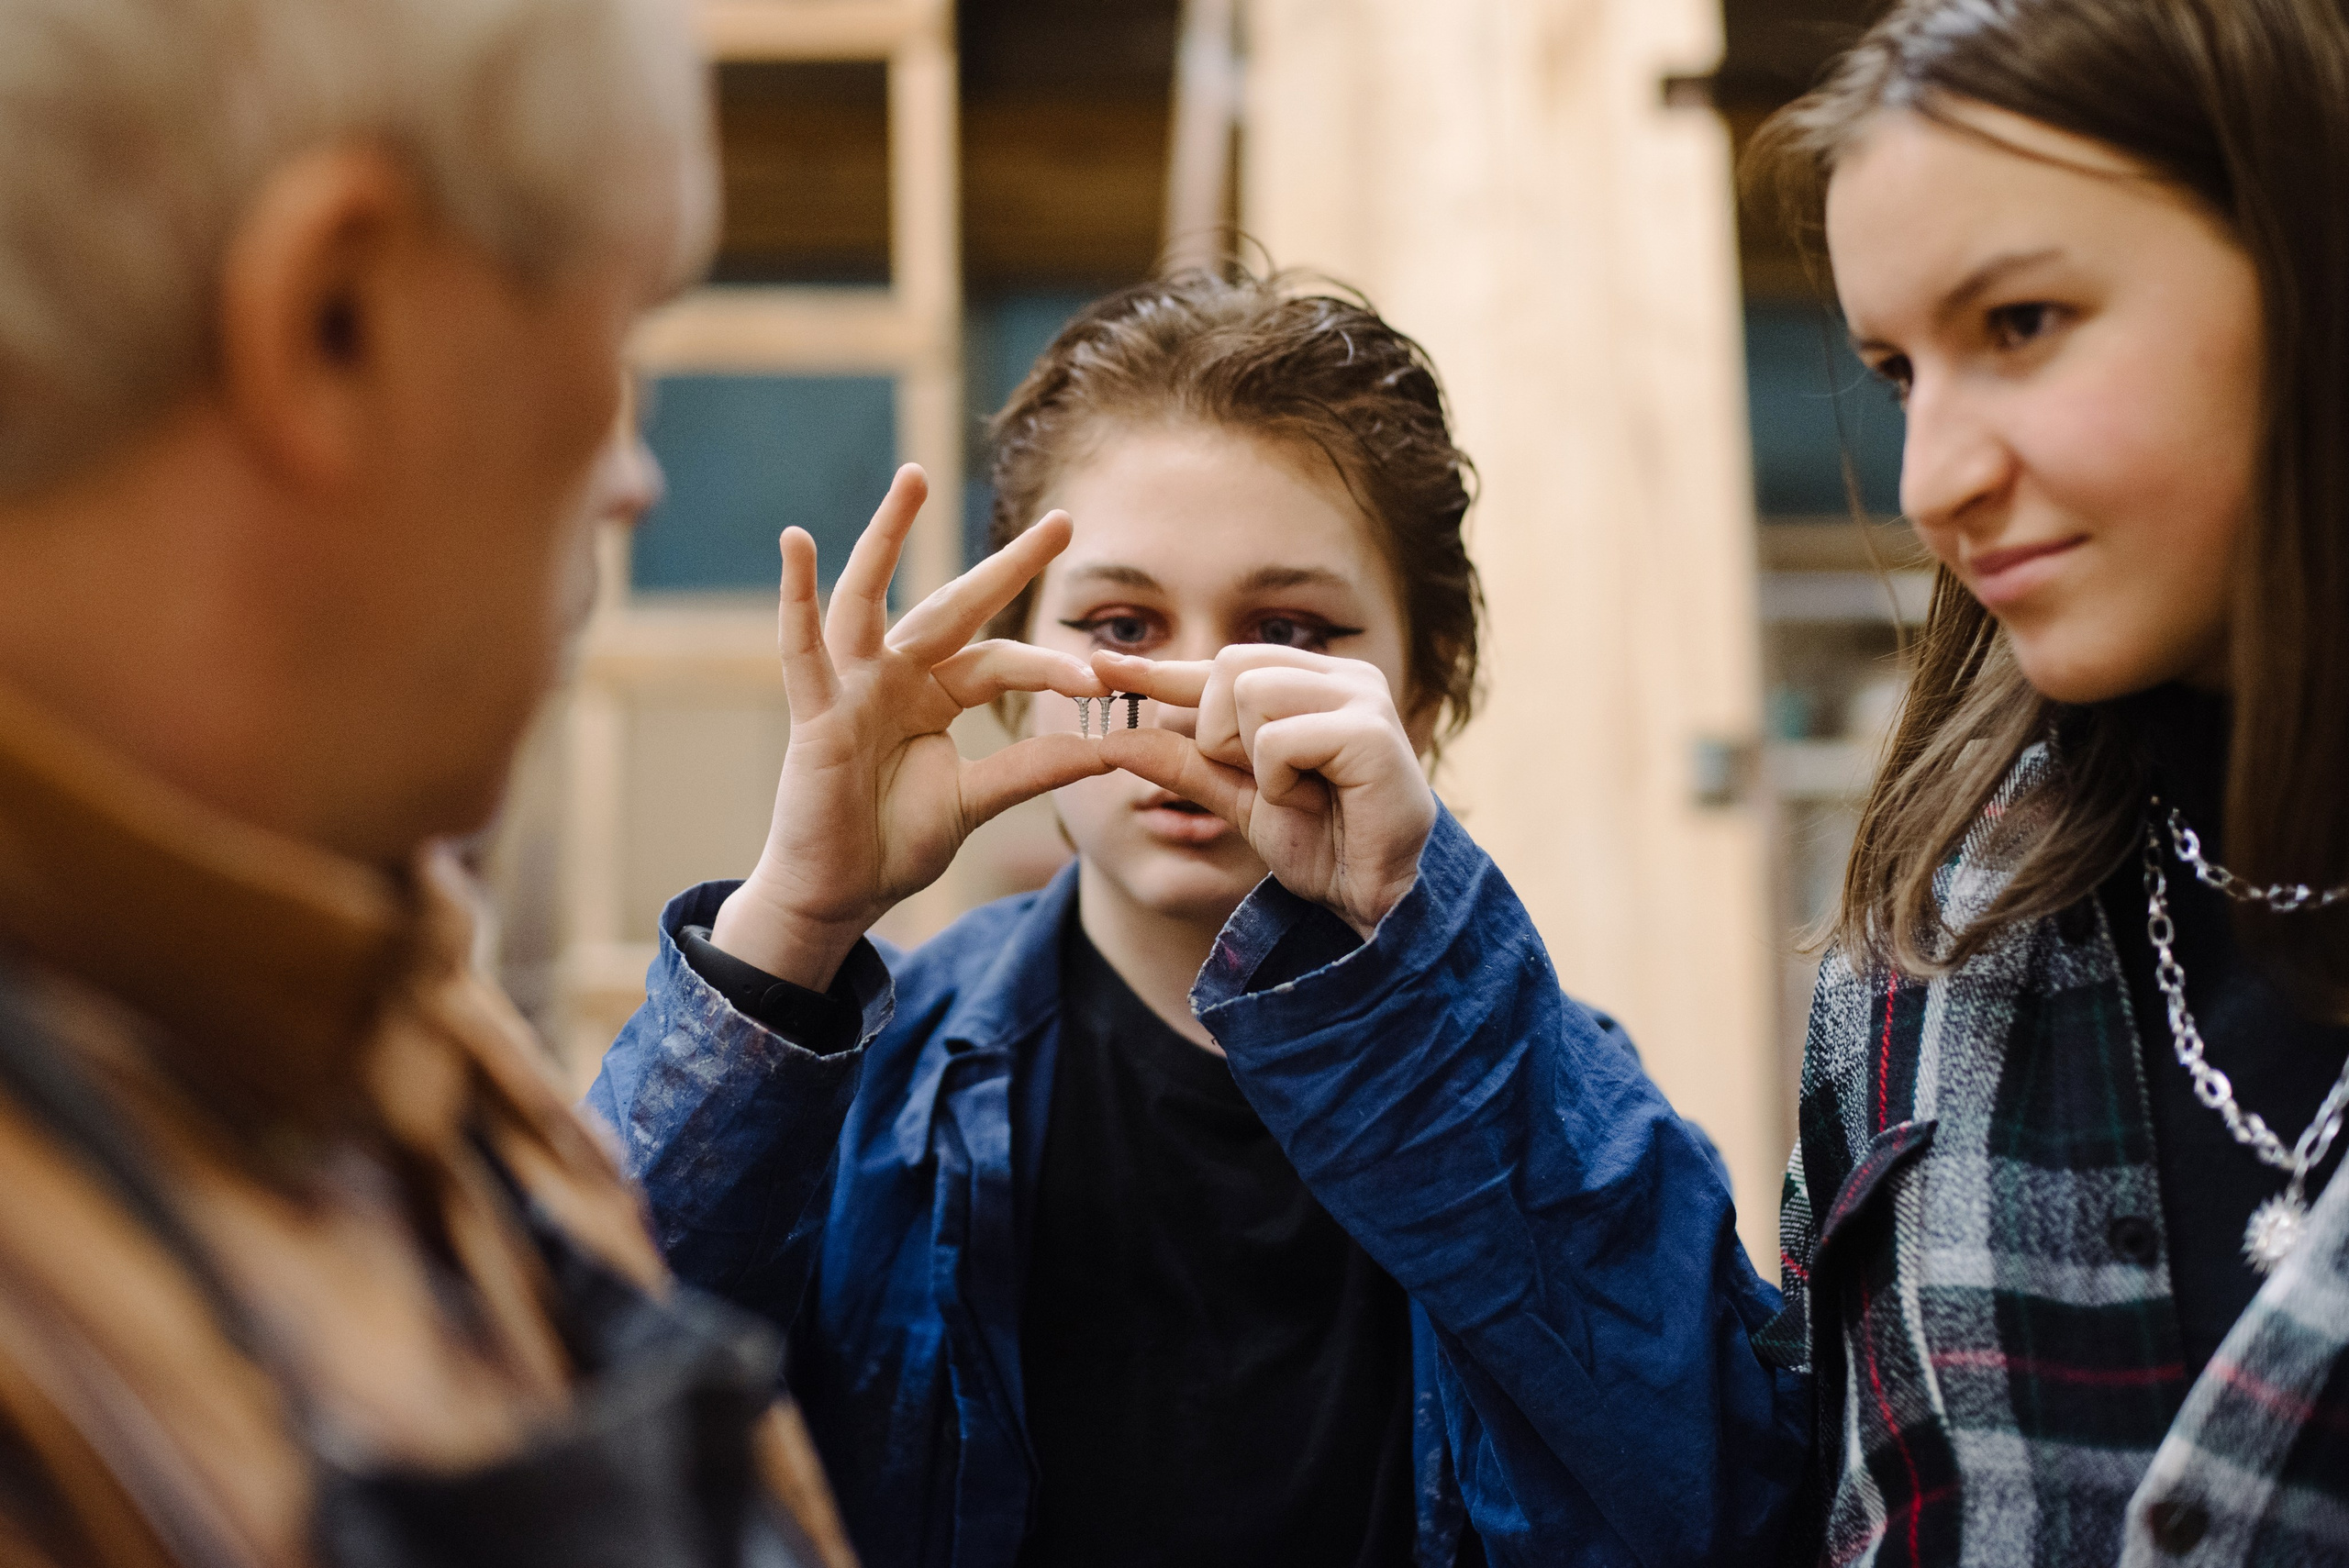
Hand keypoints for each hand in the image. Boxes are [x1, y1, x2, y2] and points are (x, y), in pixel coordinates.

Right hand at [710, 465, 1111, 989]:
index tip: (1101, 679)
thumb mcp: (977, 800)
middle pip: (955, 606)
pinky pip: (801, 645)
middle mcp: (894, 676)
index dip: (1048, 665)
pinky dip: (797, 594)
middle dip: (1008, 565)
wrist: (838, 895)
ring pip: (871, 597)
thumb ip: (1032, 769)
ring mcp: (851, 686)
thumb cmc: (893, 844)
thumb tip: (1108, 747)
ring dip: (890, 535)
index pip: (999, 660)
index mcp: (934, 695)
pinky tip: (798, 542)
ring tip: (915, 477)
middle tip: (1063, 521)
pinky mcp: (814, 710)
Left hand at [1092, 646, 1436, 938]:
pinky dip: (1279, 780)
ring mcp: (1363, 697)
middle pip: (1227, 667)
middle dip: (1217, 732)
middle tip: (1261, 781)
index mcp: (1314, 681)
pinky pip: (1277, 739)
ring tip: (1296, 791)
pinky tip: (1317, 801)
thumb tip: (1112, 737)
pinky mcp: (1371, 731)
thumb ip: (1183, 763)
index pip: (1221, 661)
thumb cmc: (1320, 842)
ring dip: (1250, 759)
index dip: (1161, 670)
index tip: (1101, 668)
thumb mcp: (1236, 798)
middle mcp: (1343, 675)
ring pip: (1249, 694)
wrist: (1374, 898)